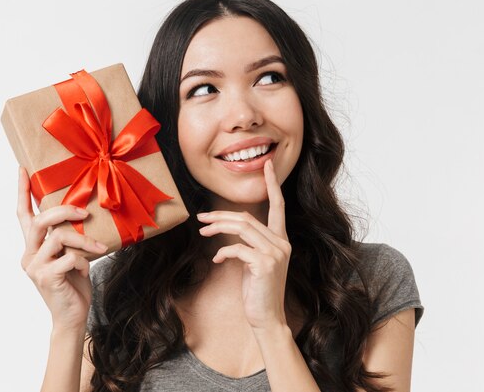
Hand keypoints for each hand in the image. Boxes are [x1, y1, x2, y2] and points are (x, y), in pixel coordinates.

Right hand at [16, 167, 107, 331]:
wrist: (72, 316)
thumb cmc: (73, 284)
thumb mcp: (70, 255)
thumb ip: (68, 238)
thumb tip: (83, 214)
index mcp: (33, 246)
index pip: (23, 215)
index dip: (23, 192)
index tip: (23, 169)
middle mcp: (29, 254)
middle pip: (40, 221)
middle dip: (63, 211)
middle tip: (84, 212)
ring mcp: (35, 267)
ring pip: (59, 237)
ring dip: (83, 240)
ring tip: (98, 249)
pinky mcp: (46, 278)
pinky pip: (69, 257)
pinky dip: (83, 261)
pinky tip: (84, 272)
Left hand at [197, 160, 290, 330]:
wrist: (267, 318)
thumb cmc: (258, 290)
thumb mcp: (254, 262)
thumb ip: (248, 243)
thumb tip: (225, 228)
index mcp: (281, 240)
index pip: (279, 205)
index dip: (273, 184)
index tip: (268, 165)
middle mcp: (282, 243)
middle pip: (248, 217)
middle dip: (221, 216)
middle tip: (201, 218)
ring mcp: (275, 253)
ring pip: (242, 228)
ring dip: (218, 228)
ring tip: (203, 233)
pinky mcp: (265, 264)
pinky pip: (238, 248)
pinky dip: (223, 251)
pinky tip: (217, 260)